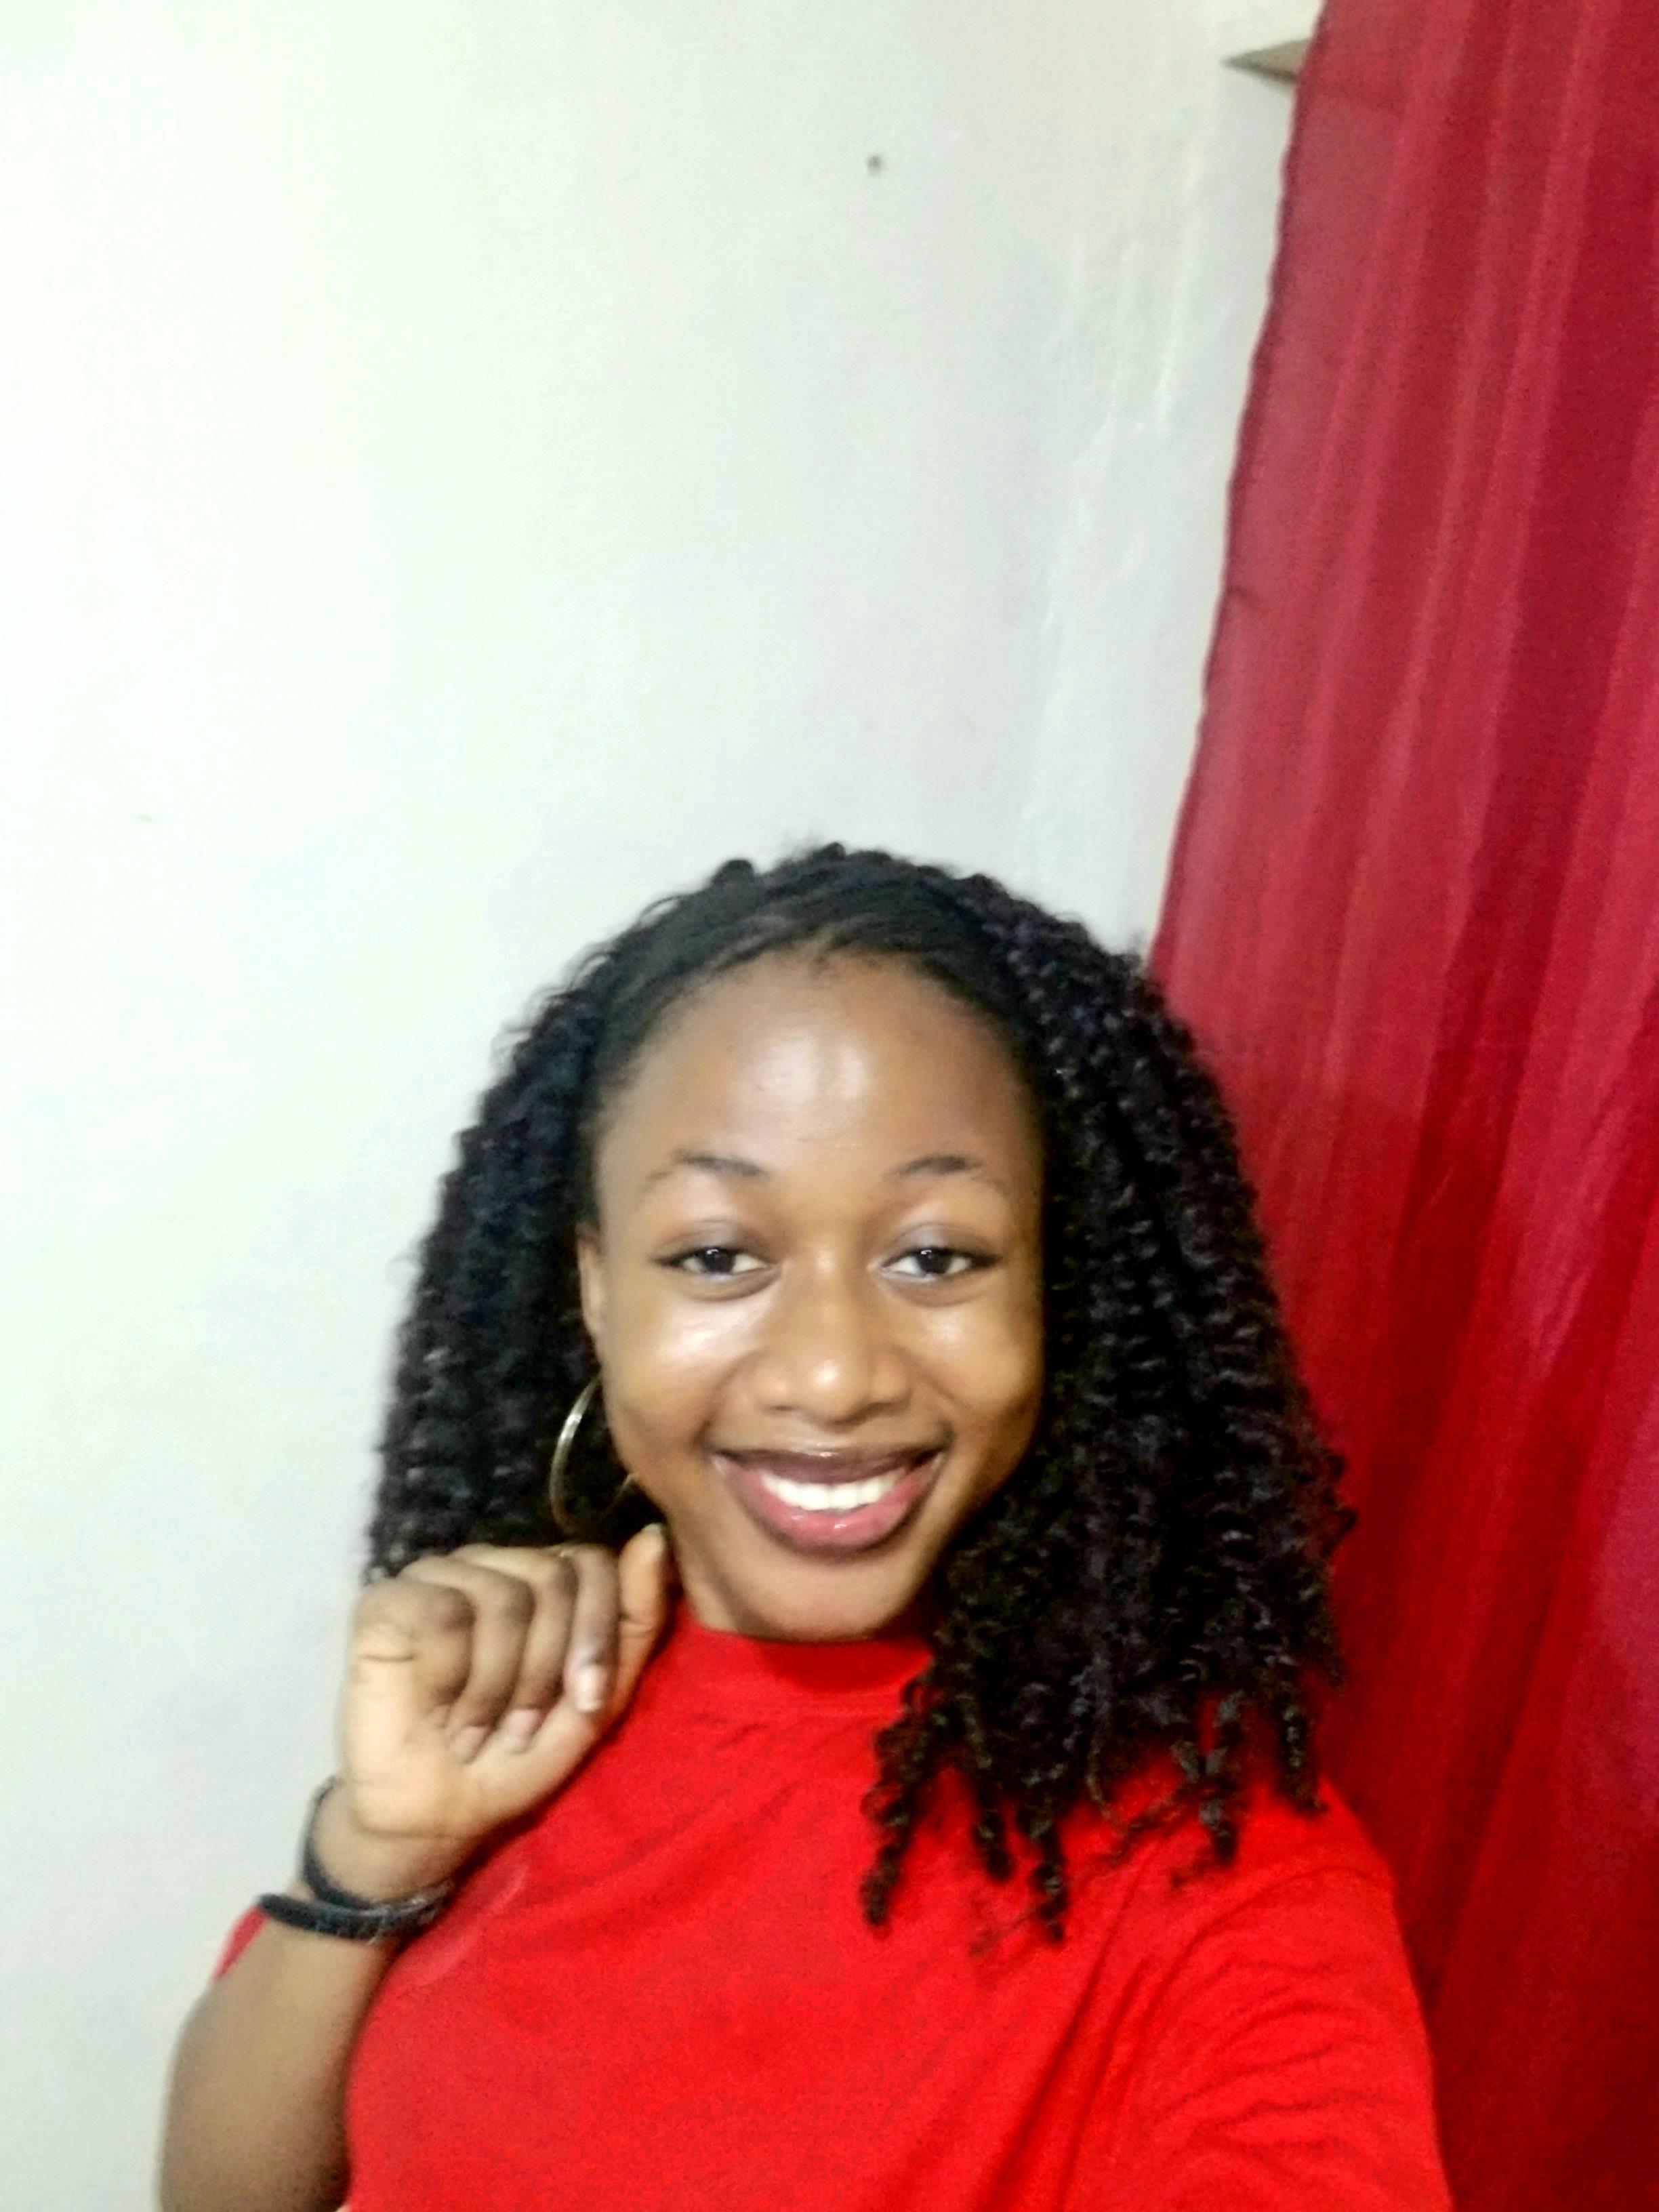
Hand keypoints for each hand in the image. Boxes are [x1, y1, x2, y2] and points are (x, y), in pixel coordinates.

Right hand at [313, 1524, 673, 1898]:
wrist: (438, 1816)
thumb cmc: (517, 1757)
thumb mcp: (595, 1700)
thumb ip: (632, 1622)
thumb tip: (654, 1536)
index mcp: (543, 1580)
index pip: (593, 1562)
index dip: (595, 1634)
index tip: (584, 1701)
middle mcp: (492, 1565)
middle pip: (553, 1578)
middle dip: (546, 1669)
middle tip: (519, 1727)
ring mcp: (437, 1576)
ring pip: (502, 1598)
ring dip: (498, 1685)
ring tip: (477, 1728)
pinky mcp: (385, 1601)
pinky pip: (442, 1613)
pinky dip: (448, 1676)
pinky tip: (436, 1707)